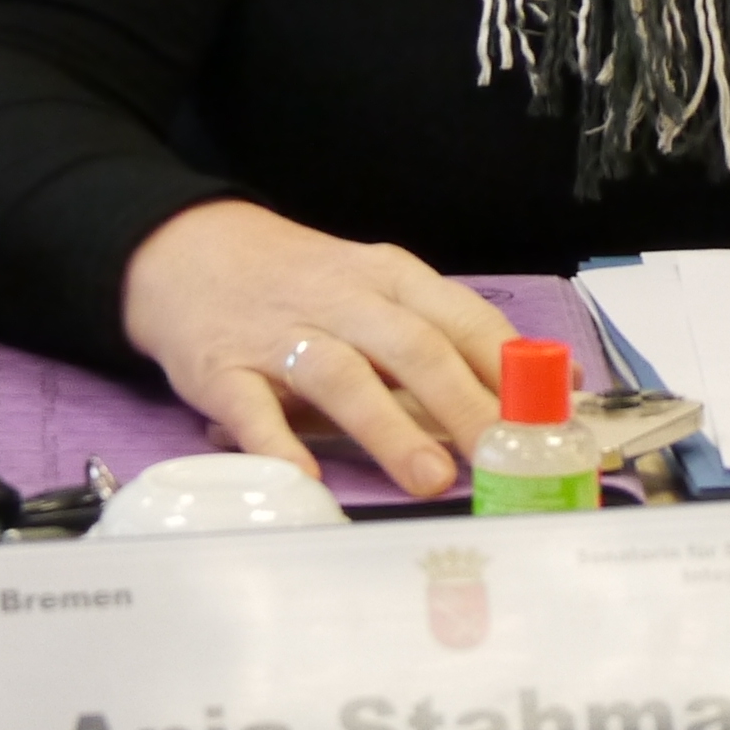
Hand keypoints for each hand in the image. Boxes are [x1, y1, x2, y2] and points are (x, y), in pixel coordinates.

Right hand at [118, 200, 517, 496]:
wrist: (186, 250)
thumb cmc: (300, 282)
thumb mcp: (372, 288)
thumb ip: (437, 336)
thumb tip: (530, 390)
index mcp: (390, 279)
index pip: (461, 317)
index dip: (507, 365)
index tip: (543, 411)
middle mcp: (342, 300)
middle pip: (412, 346)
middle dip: (463, 402)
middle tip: (500, 456)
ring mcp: (280, 335)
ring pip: (343, 377)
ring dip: (390, 429)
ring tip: (431, 478)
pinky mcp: (221, 368)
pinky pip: (253, 410)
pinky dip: (281, 445)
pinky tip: (308, 480)